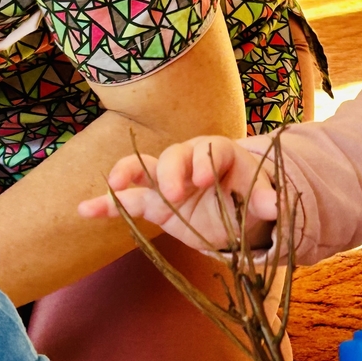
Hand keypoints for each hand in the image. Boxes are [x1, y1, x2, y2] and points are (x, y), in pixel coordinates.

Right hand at [78, 137, 276, 250]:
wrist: (235, 208)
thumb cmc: (249, 195)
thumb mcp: (263, 197)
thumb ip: (268, 199)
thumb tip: (277, 205)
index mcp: (220, 154)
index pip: (212, 150)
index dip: (207, 162)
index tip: (206, 180)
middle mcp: (190, 161)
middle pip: (175, 156)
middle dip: (173, 171)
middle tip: (177, 193)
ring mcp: (168, 180)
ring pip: (143, 168)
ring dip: (128, 173)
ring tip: (117, 186)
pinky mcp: (154, 202)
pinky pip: (128, 199)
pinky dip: (106, 204)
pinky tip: (84, 210)